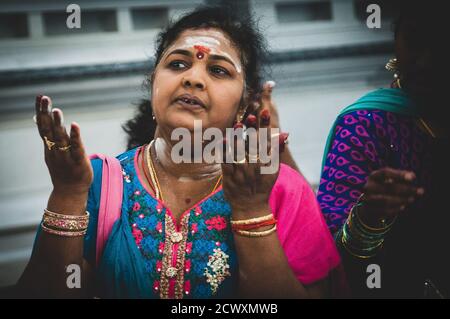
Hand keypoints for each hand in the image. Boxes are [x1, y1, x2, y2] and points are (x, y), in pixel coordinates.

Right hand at [35, 95, 92, 197]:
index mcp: (49, 147)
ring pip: (60, 139)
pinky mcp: (78, 163)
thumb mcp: (53, 152)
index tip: (39, 97)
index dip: (41, 112)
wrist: (70, 192)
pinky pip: (76, 148)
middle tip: (45, 98)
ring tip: (56, 110)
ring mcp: (66, 157)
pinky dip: (74, 137)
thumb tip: (39, 118)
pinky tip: (74, 125)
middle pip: (49, 130)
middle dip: (46, 114)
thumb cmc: (64, 169)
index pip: (43, 126)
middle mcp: (55, 151)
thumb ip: (49, 136)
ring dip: (57, 125)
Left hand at [222, 84, 284, 218]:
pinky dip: (225, 151)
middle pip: (253, 144)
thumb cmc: (263, 185)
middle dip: (252, 130)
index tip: (264, 112)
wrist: (251, 207)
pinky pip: (226, 161)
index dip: (265, 125)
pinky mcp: (229, 176)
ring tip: (238, 125)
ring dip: (239, 138)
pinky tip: (224, 140)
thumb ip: (277, 150)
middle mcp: (254, 166)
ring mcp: (241, 171)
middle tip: (250, 116)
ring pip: (240, 152)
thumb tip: (285, 133)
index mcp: (266, 162)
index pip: (266, 140)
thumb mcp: (273, 169)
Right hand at [358, 167, 424, 225]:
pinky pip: (384, 211)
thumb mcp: (389, 180)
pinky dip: (395, 209)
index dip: (399, 174)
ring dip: (401, 200)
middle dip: (406, 190)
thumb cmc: (384, 187)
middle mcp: (368, 187)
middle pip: (388, 187)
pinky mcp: (370, 210)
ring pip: (385, 200)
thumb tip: (412, 176)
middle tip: (420, 191)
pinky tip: (403, 206)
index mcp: (374, 176)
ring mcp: (367, 199)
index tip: (413, 177)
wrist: (369, 202)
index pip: (385, 173)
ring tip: (412, 199)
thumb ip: (400, 177)